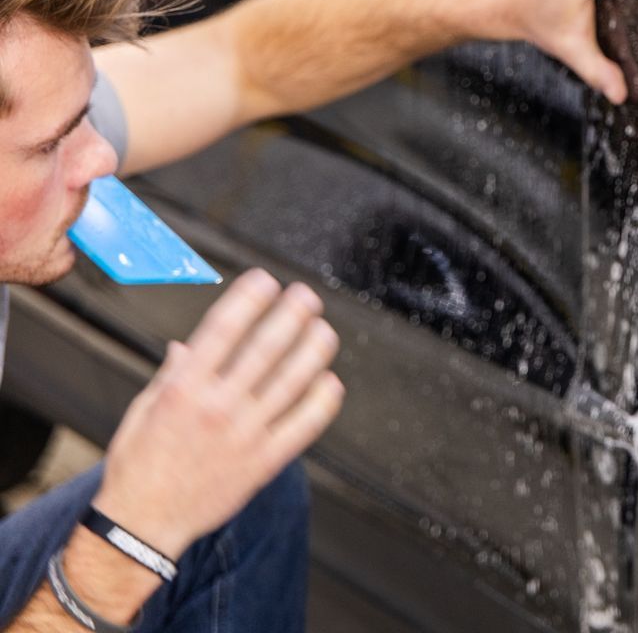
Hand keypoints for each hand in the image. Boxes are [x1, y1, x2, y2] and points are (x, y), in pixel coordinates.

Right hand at [94, 270, 342, 557]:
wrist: (142, 525)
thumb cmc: (139, 465)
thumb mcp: (144, 411)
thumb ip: (172, 374)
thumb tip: (186, 345)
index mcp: (184, 387)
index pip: (224, 328)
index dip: (250, 298)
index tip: (266, 280)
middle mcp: (217, 406)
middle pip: (267, 347)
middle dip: (293, 314)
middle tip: (308, 297)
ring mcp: (245, 434)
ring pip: (294, 381)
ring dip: (315, 349)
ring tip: (324, 331)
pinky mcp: (264, 461)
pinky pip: (305, 424)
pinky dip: (322, 400)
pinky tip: (329, 382)